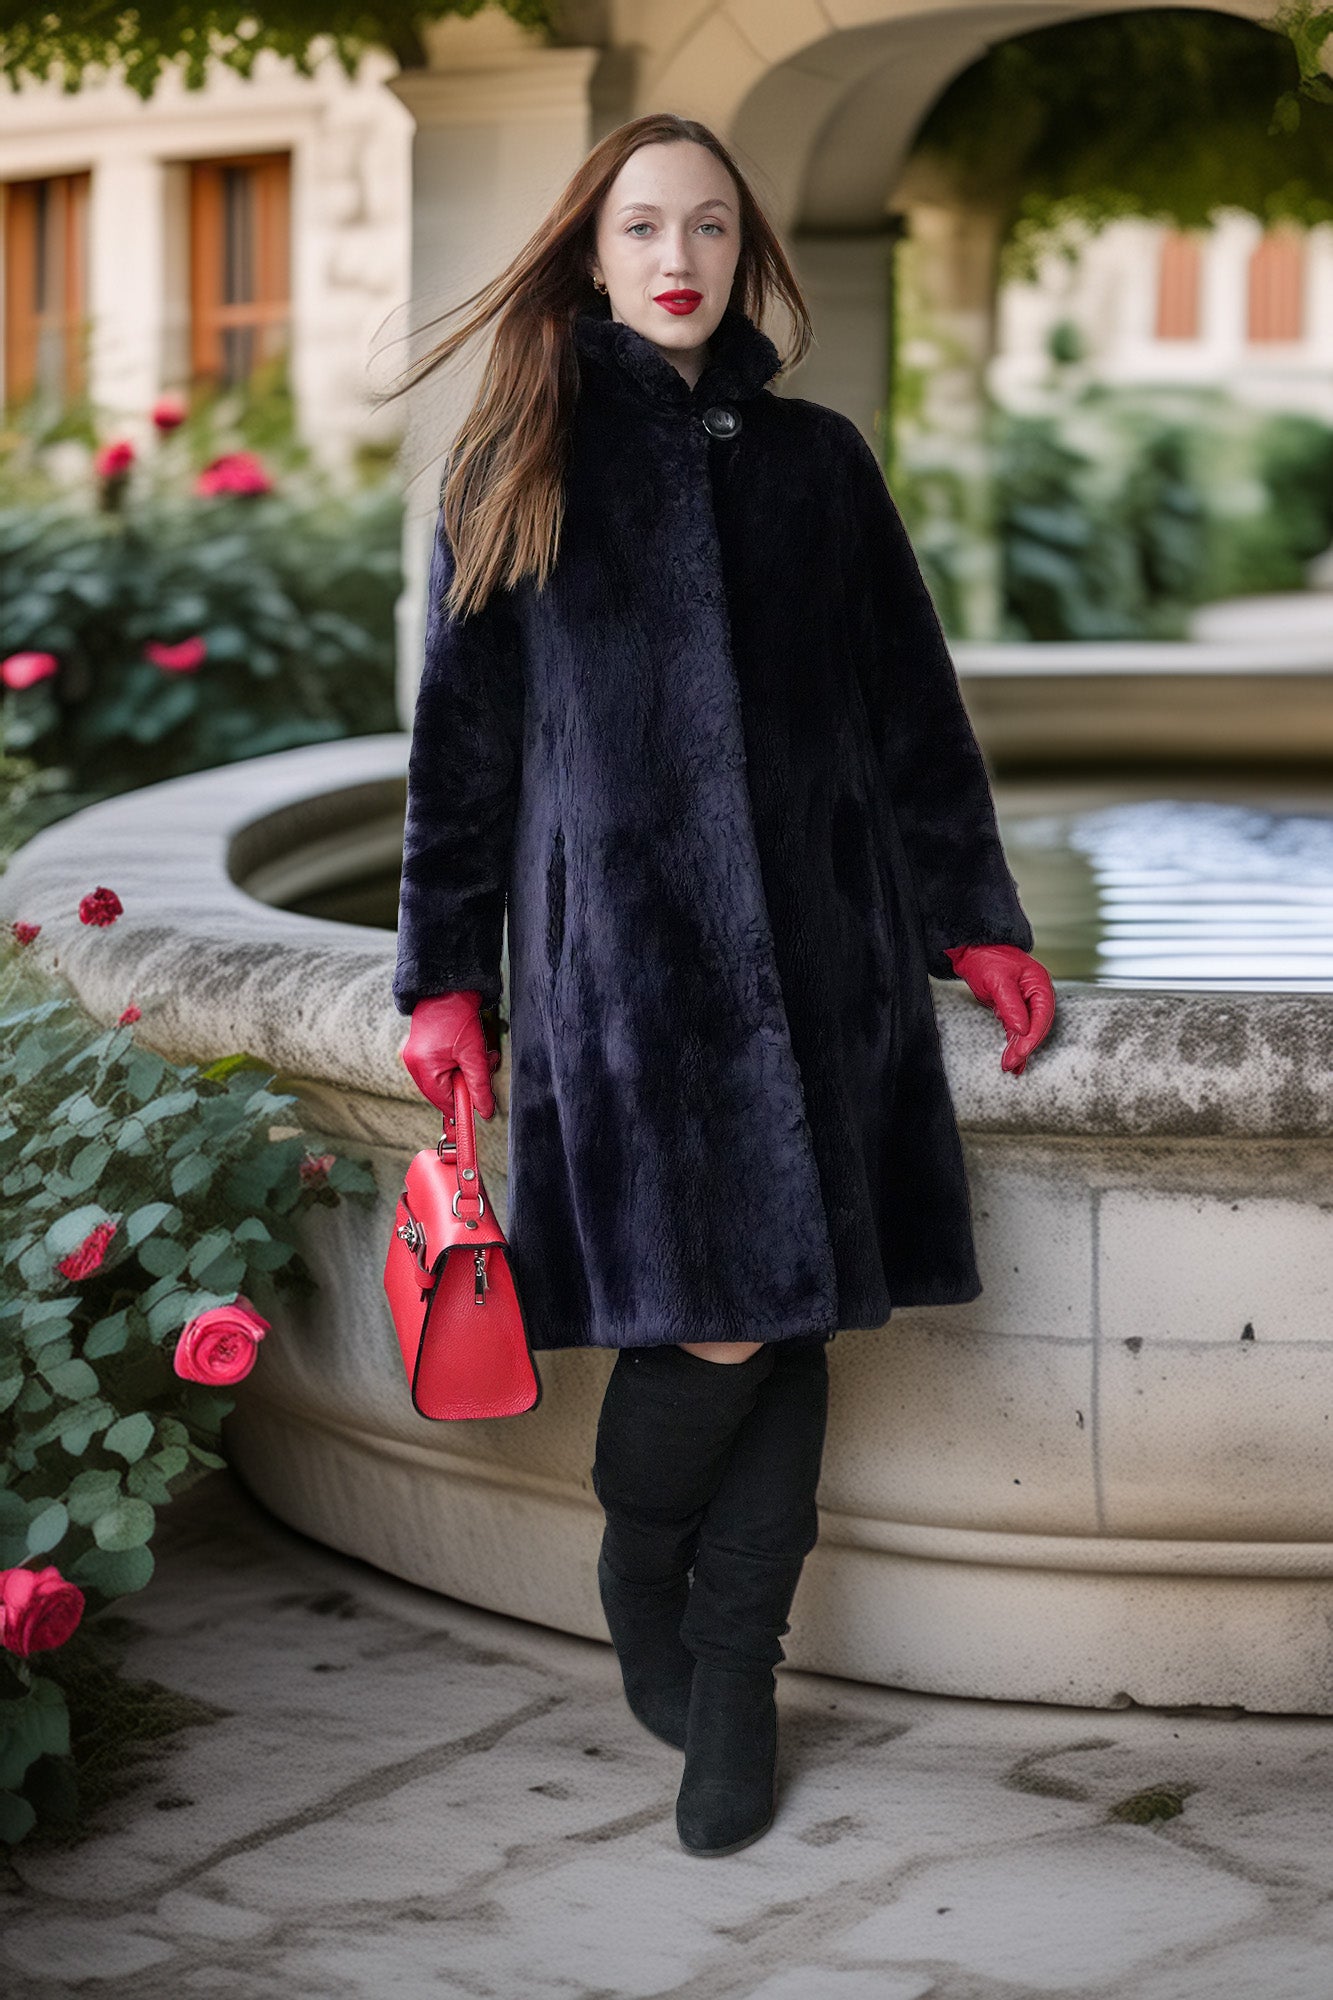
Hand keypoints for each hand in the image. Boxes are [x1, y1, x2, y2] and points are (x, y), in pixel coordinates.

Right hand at [401, 990, 500, 1120]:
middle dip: (468, 1084)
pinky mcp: (418, 1050)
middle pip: (444, 1092)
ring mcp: (413, 1057)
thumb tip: (485, 1110)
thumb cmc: (458, 1015)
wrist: (449, 988)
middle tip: (486, 1068)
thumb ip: (480, 1086)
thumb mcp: (474, 1055)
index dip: (466, 1104)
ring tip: (481, 1056)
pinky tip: (468, 1052)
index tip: (484, 1104)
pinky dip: (456, 1064)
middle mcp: (413, 1064)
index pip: (444, 1103)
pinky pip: (439, 1068)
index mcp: (423, 1068)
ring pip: (444, 1080)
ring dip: (465, 1072)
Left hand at [943, 944, 1054, 1074]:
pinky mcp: (1013, 1008)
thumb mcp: (998, 981)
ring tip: (1010, 1066)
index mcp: (1039, 983)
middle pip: (1037, 1026)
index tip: (1021, 1052)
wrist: (971, 949)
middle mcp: (1035, 993)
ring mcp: (1025, 1001)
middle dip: (1025, 1047)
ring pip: (1027, 1030)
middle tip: (1012, 1063)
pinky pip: (1017, 1029)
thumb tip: (1022, 1029)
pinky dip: (1014, 1043)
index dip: (1032, 1037)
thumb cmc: (986, 957)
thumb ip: (1011, 1005)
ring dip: (1019, 1049)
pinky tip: (1013, 1059)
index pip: (1042, 1016)